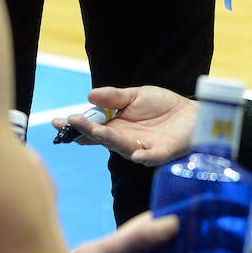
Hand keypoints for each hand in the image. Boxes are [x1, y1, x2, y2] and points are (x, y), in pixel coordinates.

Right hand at [52, 86, 195, 165]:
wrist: (193, 112)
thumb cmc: (163, 105)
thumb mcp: (136, 95)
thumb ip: (114, 97)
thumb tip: (90, 95)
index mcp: (116, 128)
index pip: (91, 129)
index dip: (75, 126)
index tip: (57, 121)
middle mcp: (125, 141)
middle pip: (103, 138)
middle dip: (87, 130)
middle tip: (72, 121)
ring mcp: (142, 148)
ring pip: (122, 146)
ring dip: (109, 139)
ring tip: (95, 131)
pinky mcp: (162, 152)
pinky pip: (151, 157)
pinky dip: (144, 157)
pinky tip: (136, 155)